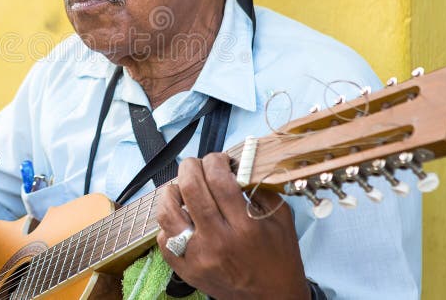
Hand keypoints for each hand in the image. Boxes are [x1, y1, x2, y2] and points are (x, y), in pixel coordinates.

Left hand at [156, 153, 308, 299]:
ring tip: (180, 188)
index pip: (219, 180)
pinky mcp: (186, 271)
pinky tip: (180, 218)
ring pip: (167, 214)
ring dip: (171, 193)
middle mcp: (218, 242)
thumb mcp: (281, 219)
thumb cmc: (279, 258)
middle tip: (196, 165)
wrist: (272, 299)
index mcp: (245, 227)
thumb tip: (236, 165)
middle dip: (190, 167)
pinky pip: (164, 240)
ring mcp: (198, 258)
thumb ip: (260, 189)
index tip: (219, 159)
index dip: (215, 161)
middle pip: (190, 189)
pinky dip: (168, 224)